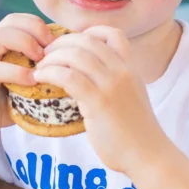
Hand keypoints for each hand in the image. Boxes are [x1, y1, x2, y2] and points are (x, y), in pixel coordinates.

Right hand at [0, 13, 54, 138]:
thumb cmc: (1, 101)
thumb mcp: (24, 82)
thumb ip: (40, 72)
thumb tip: (72, 69)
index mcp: (1, 44)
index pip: (19, 18)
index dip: (39, 25)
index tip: (55, 42)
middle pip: (10, 21)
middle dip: (35, 29)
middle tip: (51, 49)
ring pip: (1, 36)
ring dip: (26, 44)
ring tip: (40, 61)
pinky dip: (18, 73)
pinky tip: (32, 82)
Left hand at [33, 26, 167, 175]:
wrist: (148, 156)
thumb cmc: (135, 133)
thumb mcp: (129, 96)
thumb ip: (111, 82)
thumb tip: (82, 76)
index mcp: (130, 68)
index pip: (113, 34)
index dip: (89, 32)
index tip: (71, 43)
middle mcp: (122, 71)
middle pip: (87, 40)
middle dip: (61, 42)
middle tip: (46, 54)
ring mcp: (112, 85)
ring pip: (76, 54)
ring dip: (52, 58)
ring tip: (40, 68)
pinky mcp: (99, 103)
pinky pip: (69, 77)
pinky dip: (50, 73)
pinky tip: (40, 78)